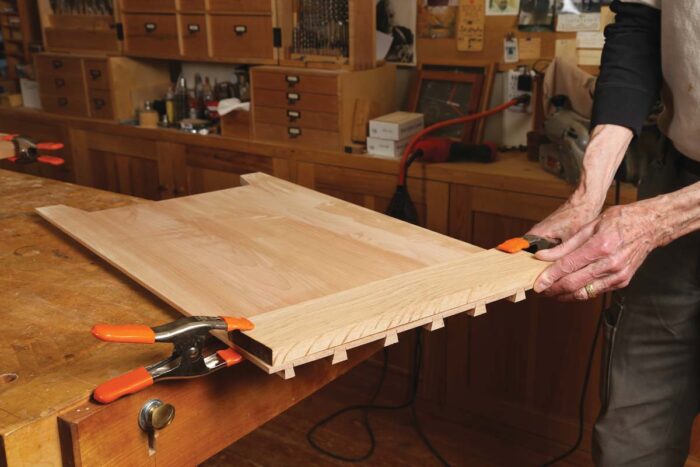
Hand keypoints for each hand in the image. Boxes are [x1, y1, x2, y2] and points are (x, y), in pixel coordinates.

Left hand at [533, 200, 663, 300]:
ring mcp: (618, 275)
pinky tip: (569, 289)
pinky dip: (580, 292)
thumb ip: (565, 245)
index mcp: (601, 246)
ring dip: (564, 295)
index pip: (568, 266)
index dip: (549, 277)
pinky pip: (596, 291)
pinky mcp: (622, 281)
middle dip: (553, 289)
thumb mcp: (590, 226)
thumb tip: (543, 257)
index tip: (536, 284)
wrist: (650, 225)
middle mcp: (611, 263)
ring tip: (551, 292)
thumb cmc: (620, 221)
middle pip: (574, 283)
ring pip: (584, 292)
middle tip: (540, 290)